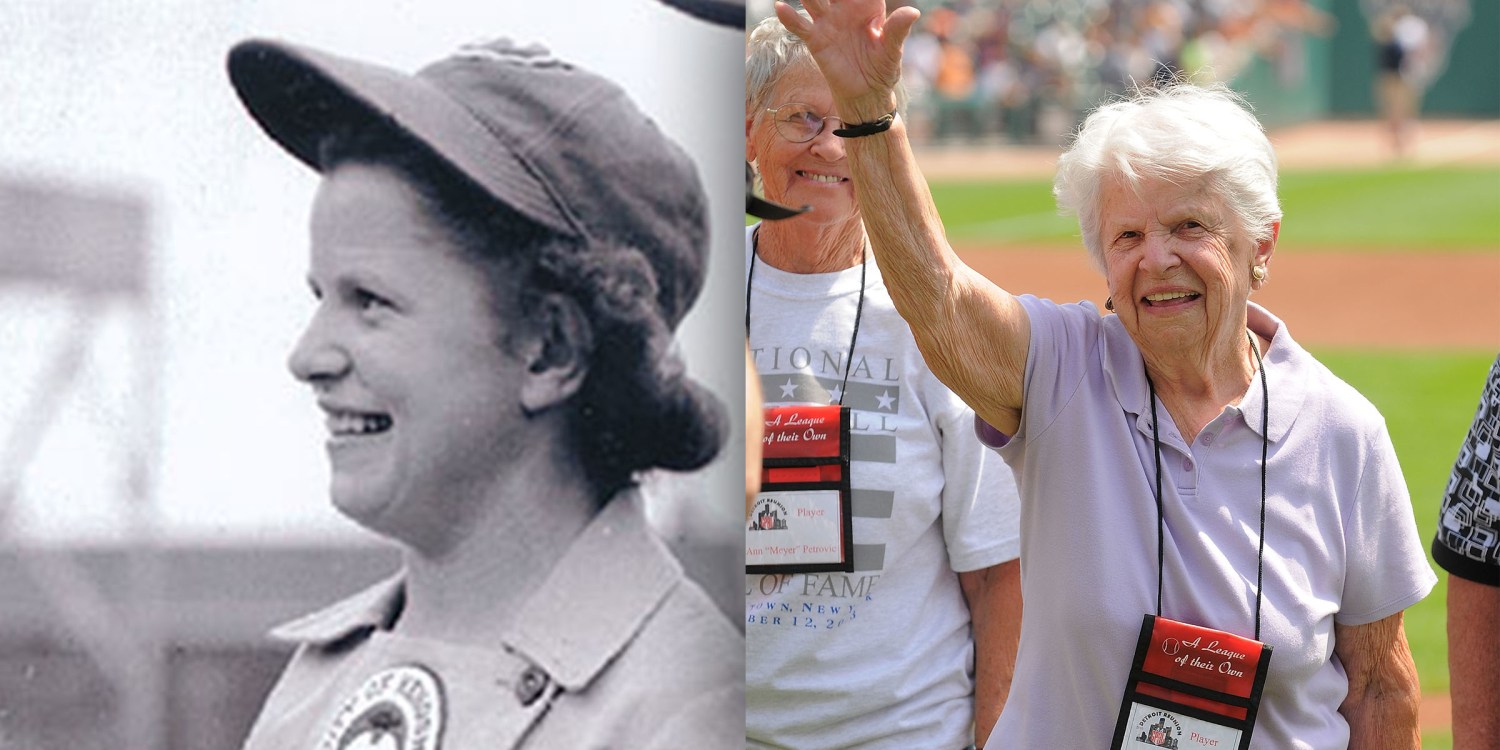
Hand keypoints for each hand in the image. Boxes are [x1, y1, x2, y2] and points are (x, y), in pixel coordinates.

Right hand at [773, 0, 918, 116]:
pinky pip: (800, 26)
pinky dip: (789, 17)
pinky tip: (780, 6)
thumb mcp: (892, 50)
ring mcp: (828, 23)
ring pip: (813, 0)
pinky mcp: (816, 40)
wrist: (866, 94)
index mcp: (868, 6)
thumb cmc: (882, 70)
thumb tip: (913, 12)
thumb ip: (898, 29)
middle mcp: (845, 10)